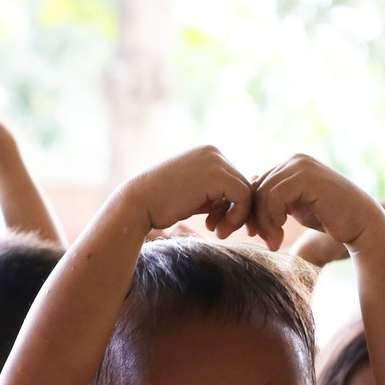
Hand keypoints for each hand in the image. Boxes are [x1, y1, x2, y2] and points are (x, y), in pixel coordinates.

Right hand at [120, 146, 255, 237]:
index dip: (232, 205)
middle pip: (244, 184)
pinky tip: (216, 230)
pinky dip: (236, 217)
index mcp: (208, 153)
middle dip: (236, 212)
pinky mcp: (216, 175)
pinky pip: (244, 197)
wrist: (137, 205)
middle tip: (218, 231)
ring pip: (247, 191)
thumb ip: (215, 194)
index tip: (217, 224)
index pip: (235, 179)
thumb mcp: (194, 195)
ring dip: (237, 217)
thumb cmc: (160, 205)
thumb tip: (242, 203)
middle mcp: (214, 152)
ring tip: (217, 232)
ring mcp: (216, 161)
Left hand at [252, 154, 384, 254]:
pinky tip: (283, 230)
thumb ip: (276, 197)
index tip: (256, 235)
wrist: (361, 225)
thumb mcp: (296, 207)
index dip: (253, 212)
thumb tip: (251, 184)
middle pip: (257, 189)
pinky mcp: (306, 177)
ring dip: (264, 223)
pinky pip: (273, 197)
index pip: (257, 186)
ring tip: (275, 242)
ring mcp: (301, 166)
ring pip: (262, 194)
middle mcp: (295, 160)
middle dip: (257, 219)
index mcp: (292, 165)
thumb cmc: (330, 219)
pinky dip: (272, 218)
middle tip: (268, 242)